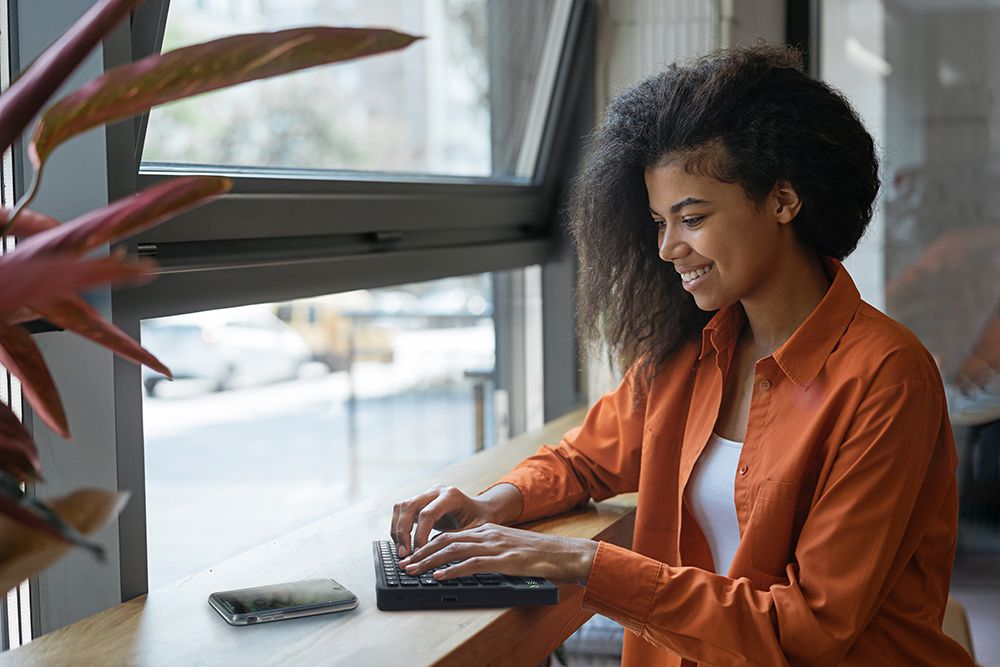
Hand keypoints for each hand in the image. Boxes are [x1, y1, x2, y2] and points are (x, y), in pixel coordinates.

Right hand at [391, 483, 494, 557]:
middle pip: (409, 506)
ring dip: (397, 530)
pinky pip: (401, 511)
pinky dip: (398, 527)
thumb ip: (457, 539)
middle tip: (404, 554)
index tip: (418, 553)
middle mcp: (436, 491)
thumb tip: (436, 554)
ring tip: (401, 551)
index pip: (428, 513)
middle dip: (402, 532)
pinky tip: (402, 544)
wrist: (481, 510)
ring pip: (401, 507)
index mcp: (451, 495)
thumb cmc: (480, 521)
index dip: (420, 535)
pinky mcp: (419, 501)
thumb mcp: (475, 530)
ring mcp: (426, 494)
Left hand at [398, 522, 598, 585]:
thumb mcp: (508, 547)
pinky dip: (453, 571)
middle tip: (405, 564)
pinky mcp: (503, 560)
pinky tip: (440, 577)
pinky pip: (472, 564)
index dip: (428, 545)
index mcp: (487, 530)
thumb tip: (467, 562)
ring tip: (414, 571)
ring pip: (454, 550)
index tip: (413, 556)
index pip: (450, 535)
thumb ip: (488, 551)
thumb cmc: (537, 554)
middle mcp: (487, 534)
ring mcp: (494, 545)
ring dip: (430, 561)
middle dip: (422, 552)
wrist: (562, 553)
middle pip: (446, 540)